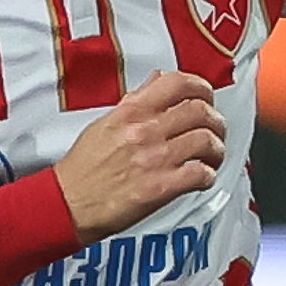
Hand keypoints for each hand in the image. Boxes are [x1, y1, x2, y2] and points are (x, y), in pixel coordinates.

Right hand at [53, 71, 222, 241]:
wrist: (68, 203)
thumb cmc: (82, 169)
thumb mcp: (104, 123)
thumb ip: (135, 101)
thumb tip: (157, 82)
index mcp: (131, 112)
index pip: (178, 83)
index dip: (201, 87)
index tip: (205, 96)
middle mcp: (145, 131)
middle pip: (200, 111)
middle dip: (215, 120)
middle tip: (215, 129)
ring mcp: (155, 159)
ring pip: (207, 141)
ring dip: (217, 149)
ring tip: (212, 156)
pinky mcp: (161, 187)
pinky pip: (201, 174)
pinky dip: (208, 175)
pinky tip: (202, 178)